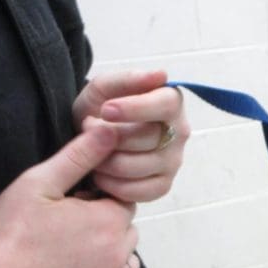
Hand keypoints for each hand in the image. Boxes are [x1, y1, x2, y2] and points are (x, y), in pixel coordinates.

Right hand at [0, 126, 138, 267]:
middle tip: (60, 230)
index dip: (94, 200)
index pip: (121, 199)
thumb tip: (110, 129)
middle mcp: (120, 252)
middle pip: (125, 229)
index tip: (66, 206)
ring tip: (68, 255)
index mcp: (110, 219)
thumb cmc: (8, 234)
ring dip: (109, 255)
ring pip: (127, 261)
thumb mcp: (38, 183)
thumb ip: (80, 156)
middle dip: (102, 225)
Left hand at [73, 70, 190, 201]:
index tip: (106, 110)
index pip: (166, 105)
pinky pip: (139, 191)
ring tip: (91, 154)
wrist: (91, 138)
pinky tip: (101, 174)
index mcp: (171, 104)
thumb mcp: (103, 89)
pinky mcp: (163, 186)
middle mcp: (179, 133)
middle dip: (110, 137)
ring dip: (106, 162)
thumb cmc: (100, 110)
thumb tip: (161, 75)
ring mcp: (173, 162)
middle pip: (149, 138)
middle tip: (88, 132)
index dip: (135, 109)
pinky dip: (113, 185)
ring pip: (139, 166)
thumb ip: (127, 79)